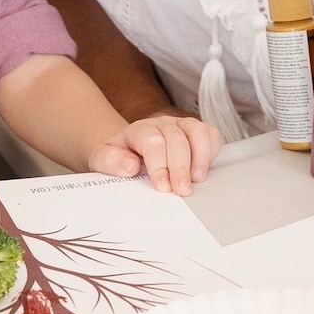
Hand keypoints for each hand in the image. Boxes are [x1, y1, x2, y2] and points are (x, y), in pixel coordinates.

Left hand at [88, 116, 221, 197]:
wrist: (126, 149)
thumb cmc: (118, 157)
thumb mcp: (102, 160)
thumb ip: (110, 161)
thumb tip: (130, 166)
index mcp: (138, 130)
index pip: (152, 141)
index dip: (159, 165)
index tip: (163, 187)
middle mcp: (161, 124)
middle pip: (176, 138)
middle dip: (180, 166)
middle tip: (182, 190)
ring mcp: (180, 125)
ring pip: (196, 131)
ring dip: (200, 156)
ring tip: (197, 179)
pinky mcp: (195, 132)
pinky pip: (209, 134)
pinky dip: (211, 150)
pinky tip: (204, 169)